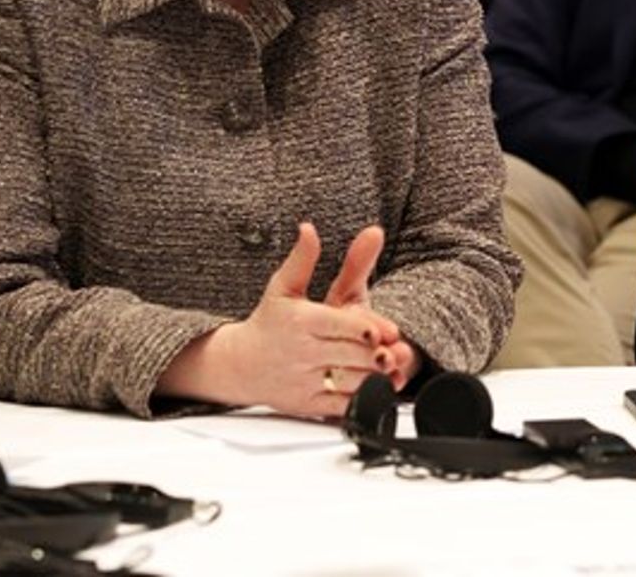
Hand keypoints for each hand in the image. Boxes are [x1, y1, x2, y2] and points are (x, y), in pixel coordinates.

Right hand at [161, 223, 404, 419]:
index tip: (384, 331)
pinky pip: (341, 407)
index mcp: (300, 321)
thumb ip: (302, 260)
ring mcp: (305, 381)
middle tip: (396, 352)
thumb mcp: (283, 287)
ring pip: (349, 383)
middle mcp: (302, 353)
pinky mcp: (308, 405)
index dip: (364, 328)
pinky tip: (379, 391)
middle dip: (375, 355)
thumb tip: (309, 228)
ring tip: (393, 370)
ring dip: (374, 379)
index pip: (336, 324)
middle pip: (349, 354)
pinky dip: (363, 401)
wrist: (239, 365)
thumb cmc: (269, 322)